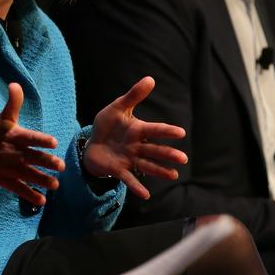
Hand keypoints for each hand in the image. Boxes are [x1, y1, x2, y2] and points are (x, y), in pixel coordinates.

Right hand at [0, 83, 65, 205]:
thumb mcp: (3, 118)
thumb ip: (13, 102)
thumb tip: (15, 84)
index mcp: (15, 137)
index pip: (30, 138)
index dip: (41, 140)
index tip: (54, 142)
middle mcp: (14, 154)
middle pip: (33, 158)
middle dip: (47, 163)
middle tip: (61, 166)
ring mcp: (10, 169)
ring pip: (29, 176)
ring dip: (42, 181)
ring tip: (55, 185)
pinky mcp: (7, 181)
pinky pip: (19, 189)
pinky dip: (30, 196)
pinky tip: (42, 201)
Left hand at [86, 76, 187, 197]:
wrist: (92, 143)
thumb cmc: (108, 125)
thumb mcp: (118, 108)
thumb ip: (134, 95)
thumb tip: (150, 79)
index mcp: (138, 130)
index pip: (154, 130)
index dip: (166, 131)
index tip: (181, 133)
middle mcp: (137, 146)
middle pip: (154, 150)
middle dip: (168, 154)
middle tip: (183, 158)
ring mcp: (129, 159)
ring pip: (146, 165)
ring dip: (160, 170)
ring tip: (174, 175)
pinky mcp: (118, 170)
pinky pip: (129, 179)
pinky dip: (137, 187)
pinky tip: (145, 195)